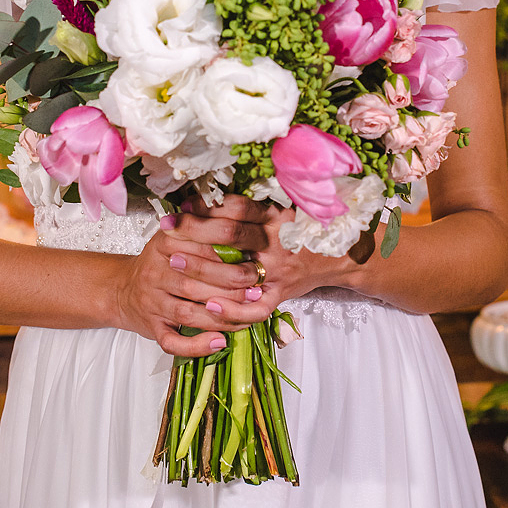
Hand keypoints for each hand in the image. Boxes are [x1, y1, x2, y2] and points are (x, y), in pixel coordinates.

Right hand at [114, 216, 277, 357]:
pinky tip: (218, 343)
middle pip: (195, 283)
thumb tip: (240, 218)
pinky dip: (196, 345)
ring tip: (247, 317)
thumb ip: (201, 227)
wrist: (122, 289)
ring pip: (188, 313)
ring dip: (221, 318)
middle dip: (231, 289)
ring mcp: (152, 302)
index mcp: (164, 244)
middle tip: (256, 291)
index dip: (230, 257)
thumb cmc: (160, 263)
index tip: (254, 263)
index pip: (199, 249)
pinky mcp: (152, 327)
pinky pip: (172, 341)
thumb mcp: (175, 237)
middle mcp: (155, 272)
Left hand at [177, 195, 356, 308]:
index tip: (182, 205)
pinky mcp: (280, 296)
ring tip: (172, 262)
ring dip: (201, 268)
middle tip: (165, 230)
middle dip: (195, 231)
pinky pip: (255, 308)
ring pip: (237, 271)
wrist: (341, 258)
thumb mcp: (285, 210)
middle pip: (232, 235)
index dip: (208, 205)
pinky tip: (209, 306)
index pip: (239, 208)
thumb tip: (208, 197)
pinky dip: (232, 310)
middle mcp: (278, 244)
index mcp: (279, 218)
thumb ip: (252, 206)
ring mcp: (279, 273)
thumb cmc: (306, 231)